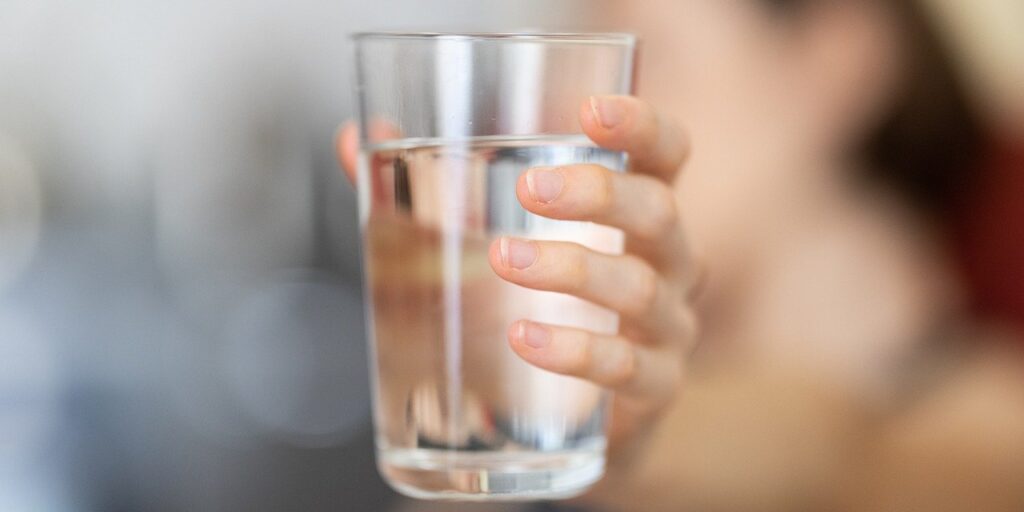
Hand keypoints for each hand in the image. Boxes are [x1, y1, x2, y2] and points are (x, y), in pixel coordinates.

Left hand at [336, 95, 699, 475]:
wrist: (571, 418)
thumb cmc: (538, 305)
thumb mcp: (491, 238)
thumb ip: (427, 188)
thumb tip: (353, 139)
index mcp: (636, 212)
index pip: (667, 153)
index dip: (641, 125)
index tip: (589, 111)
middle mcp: (667, 262)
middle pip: (658, 211)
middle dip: (596, 194)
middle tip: (529, 190)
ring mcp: (667, 327)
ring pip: (638, 287)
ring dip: (570, 269)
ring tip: (504, 260)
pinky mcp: (653, 388)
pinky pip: (626, 367)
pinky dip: (574, 350)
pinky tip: (525, 337)